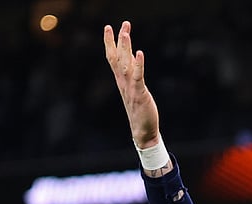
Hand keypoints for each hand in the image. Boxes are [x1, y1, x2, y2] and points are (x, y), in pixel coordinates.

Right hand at [103, 21, 160, 147]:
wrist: (142, 132)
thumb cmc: (139, 110)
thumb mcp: (135, 88)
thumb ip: (133, 73)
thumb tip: (132, 57)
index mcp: (121, 80)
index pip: (112, 57)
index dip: (110, 42)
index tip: (109, 27)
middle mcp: (123, 82)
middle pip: (117, 57)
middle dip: (119, 39)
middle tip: (123, 23)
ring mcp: (130, 87)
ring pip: (125, 63)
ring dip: (125, 47)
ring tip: (126, 32)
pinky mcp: (139, 94)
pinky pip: (138, 76)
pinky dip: (138, 64)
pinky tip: (140, 53)